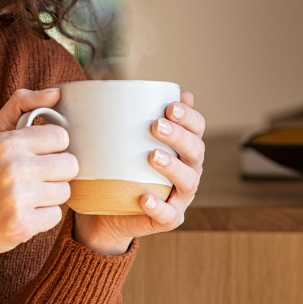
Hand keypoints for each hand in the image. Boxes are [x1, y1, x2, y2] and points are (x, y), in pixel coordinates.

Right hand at [0, 88, 79, 297]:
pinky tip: (23, 214)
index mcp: (6, 143)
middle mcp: (12, 168)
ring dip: (50, 196)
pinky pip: (56, 216)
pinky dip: (43, 218)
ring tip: (26, 197)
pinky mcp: (22, 225)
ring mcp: (17, 198)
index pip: (61, 137)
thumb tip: (56, 92)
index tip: (37, 155)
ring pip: (65, 191)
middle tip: (34, 178)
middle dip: (56, 173)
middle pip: (69, 165)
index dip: (52, 147)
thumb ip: (21, 105)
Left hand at [73, 92, 205, 255]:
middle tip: (156, 125)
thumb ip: (124, 116)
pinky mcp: (167, 219)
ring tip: (152, 156)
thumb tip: (114, 84)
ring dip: (173, 167)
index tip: (170, 106)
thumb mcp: (119, 140)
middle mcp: (187, 170)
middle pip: (195, 151)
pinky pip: (168, 215)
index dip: (189, 117)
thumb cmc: (117, 167)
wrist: (106, 211)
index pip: (196, 128)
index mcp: (182, 148)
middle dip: (179, 136)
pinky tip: (145, 197)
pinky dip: (159, 206)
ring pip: (188, 181)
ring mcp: (180, 196)